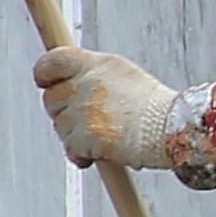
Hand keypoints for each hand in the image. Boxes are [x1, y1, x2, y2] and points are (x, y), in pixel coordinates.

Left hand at [33, 47, 201, 173]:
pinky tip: (97, 155)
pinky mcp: (85, 138)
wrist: (171, 129)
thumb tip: (67, 78)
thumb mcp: (123, 75)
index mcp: (94, 64)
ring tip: (101, 137)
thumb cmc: (153, 106)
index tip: (45, 83)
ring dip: (74, 135)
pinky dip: (80, 155)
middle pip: (51, 99)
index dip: (44, 74)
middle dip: (61, 111)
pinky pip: (70, 149)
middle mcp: (85, 84)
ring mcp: (83, 112)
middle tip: (83, 120)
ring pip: (60, 126)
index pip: (51, 61)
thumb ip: (93, 74)